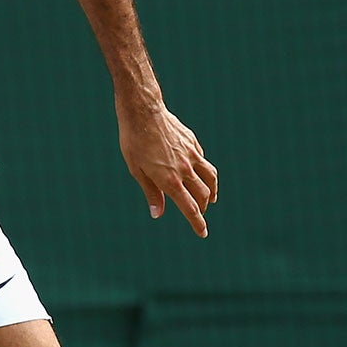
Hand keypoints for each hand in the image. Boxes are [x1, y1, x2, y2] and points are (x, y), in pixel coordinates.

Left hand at [118, 100, 217, 236]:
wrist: (144, 112)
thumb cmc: (134, 142)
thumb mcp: (137, 171)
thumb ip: (151, 193)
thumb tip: (158, 214)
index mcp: (170, 180)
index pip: (189, 208)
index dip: (197, 223)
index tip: (203, 233)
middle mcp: (185, 170)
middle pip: (202, 195)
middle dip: (202, 208)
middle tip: (199, 214)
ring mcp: (192, 155)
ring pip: (210, 178)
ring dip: (212, 191)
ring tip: (211, 198)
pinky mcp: (193, 143)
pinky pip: (203, 161)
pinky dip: (203, 170)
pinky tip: (199, 172)